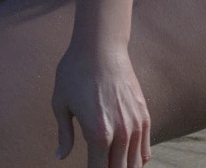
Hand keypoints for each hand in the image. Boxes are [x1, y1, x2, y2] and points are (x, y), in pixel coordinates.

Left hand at [52, 41, 150, 166]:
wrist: (100, 48)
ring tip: (111, 165)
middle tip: (97, 166)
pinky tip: (126, 160)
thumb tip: (60, 156)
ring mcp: (136, 126)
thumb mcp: (60, 104)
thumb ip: (64, 135)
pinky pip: (145, 150)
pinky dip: (137, 160)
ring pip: (135, 164)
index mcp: (97, 133)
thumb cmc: (74, 73)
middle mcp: (121, 134)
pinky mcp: (145, 117)